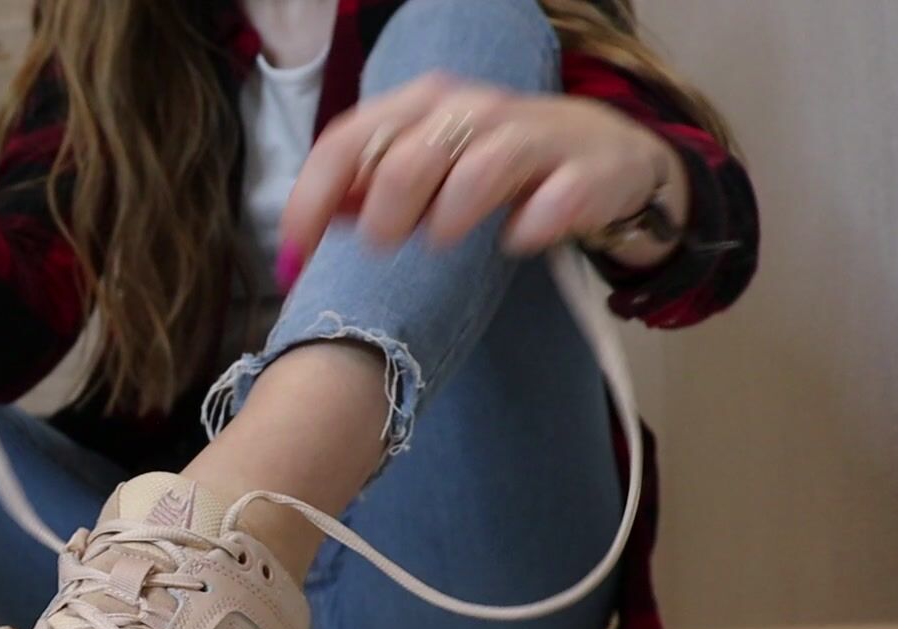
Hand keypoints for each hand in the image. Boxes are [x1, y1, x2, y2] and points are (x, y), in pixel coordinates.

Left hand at [278, 72, 688, 278]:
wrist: (604, 156)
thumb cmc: (497, 166)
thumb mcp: (424, 169)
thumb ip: (363, 189)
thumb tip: (304, 227)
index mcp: (422, 106)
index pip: (347, 140)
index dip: (312, 198)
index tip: (294, 252)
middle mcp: (472, 110)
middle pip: (405, 158)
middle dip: (383, 213)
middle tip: (384, 245)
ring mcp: (532, 136)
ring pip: (476, 170)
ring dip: (448, 218)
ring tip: (442, 241)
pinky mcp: (584, 171)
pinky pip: (553, 199)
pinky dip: (528, 227)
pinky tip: (516, 241)